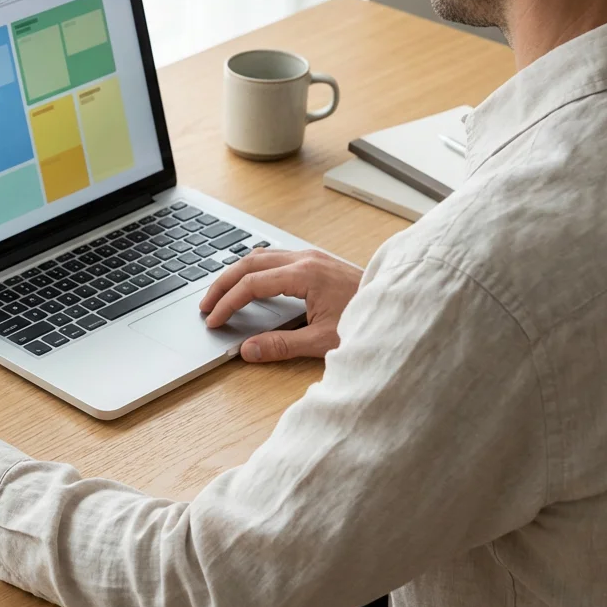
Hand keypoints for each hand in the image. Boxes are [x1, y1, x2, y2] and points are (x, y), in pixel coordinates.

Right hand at [198, 248, 361, 362]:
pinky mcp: (316, 261)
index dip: (227, 304)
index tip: (214, 321)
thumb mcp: (323, 340)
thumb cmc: (369, 321)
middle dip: (222, 284)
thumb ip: (281, 345)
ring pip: (260, 256)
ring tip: (220, 295)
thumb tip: (247, 350)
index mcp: (305, 274)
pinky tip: (249, 283)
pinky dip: (254, 270)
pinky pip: (275, 258)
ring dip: (236, 274)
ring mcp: (311, 256)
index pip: (252, 285)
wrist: (401, 308)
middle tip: (205, 306)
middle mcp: (306, 258)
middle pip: (249, 263)